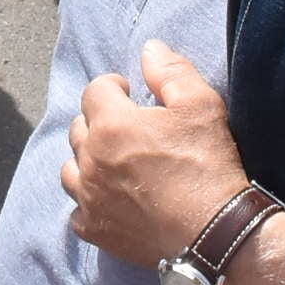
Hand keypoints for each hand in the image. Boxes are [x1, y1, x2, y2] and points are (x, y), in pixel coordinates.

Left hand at [61, 40, 250, 268]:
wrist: (214, 235)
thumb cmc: (208, 166)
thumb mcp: (200, 106)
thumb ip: (170, 71)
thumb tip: (149, 49)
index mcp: (111, 125)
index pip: (95, 91)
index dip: (113, 88)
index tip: (130, 94)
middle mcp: (91, 159)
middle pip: (79, 127)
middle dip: (98, 121)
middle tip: (126, 128)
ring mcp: (89, 197)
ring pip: (70, 168)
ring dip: (87, 160)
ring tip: (113, 163)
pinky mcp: (95, 229)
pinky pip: (77, 209)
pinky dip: (89, 201)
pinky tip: (111, 200)